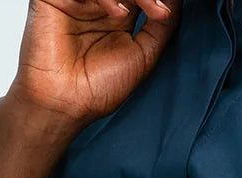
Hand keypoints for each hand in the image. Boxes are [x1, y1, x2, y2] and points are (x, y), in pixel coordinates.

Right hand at [7, 0, 180, 126]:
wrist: (65, 103)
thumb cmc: (98, 87)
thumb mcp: (143, 55)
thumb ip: (162, 26)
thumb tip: (176, 1)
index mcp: (115, 14)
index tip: (166, 12)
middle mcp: (95, 4)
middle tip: (160, 10)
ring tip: (142, 12)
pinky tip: (118, 13)